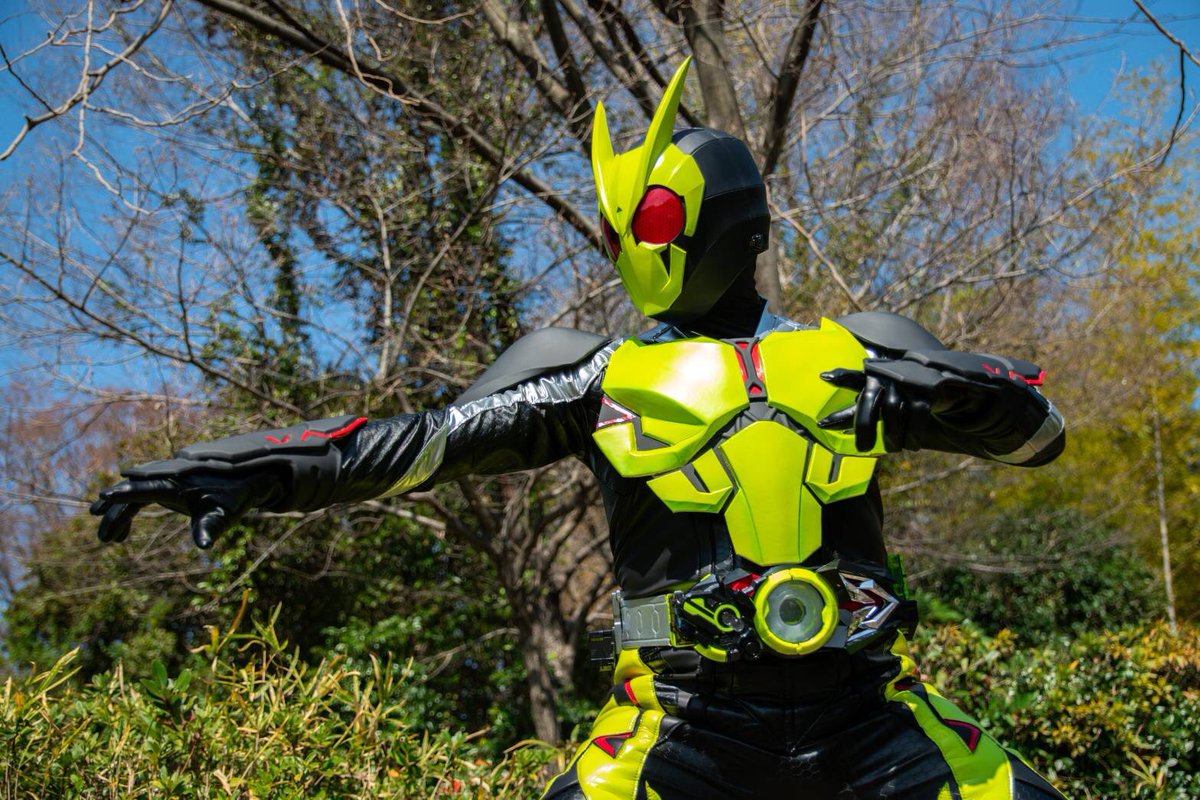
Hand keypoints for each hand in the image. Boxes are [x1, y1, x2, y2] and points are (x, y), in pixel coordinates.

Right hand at [91, 462, 282, 548]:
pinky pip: (143, 496)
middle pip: (134, 491)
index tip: (102, 498)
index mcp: (178, 481)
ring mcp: (169, 479)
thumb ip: (210, 526)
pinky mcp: (172, 484)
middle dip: (115, 511)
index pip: (144, 488)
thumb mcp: (225, 512)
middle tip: (103, 536)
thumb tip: (203, 545)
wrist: (252, 476)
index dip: (122, 494)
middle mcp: (169, 476)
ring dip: (120, 514)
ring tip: (110, 539)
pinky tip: (124, 532)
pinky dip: (132, 511)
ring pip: (136, 494)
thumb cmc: (237, 495)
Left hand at [818, 358, 990, 451]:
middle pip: (870, 400)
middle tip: (862, 448)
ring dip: (893, 436)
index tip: (823, 376)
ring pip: (893, 411)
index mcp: (875, 375)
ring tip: (893, 450)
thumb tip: (822, 425)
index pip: (855, 378)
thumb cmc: (904, 395)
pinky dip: (913, 435)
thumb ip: (855, 406)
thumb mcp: (881, 397)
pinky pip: (916, 415)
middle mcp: (889, 374)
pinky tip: (911, 446)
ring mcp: (909, 380)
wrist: (948, 384)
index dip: (842, 376)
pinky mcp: (929, 389)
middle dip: (865, 426)